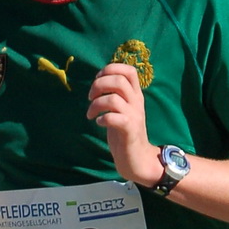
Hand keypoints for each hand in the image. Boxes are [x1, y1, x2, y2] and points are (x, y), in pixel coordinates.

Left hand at [86, 62, 158, 185]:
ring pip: (113, 98)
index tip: (98, 80)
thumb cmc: (125, 134)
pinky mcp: (129, 130)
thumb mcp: (122, 110)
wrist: (137, 159)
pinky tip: (99, 122)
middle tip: (90, 97)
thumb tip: (99, 81)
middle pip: (119, 80)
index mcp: (135, 95)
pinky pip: (114, 118)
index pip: (129, 70)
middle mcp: (137, 102)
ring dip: (96, 104)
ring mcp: (134, 116)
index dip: (110, 69)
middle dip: (99, 85)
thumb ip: (115, 95)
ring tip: (90, 114)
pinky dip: (102, 118)